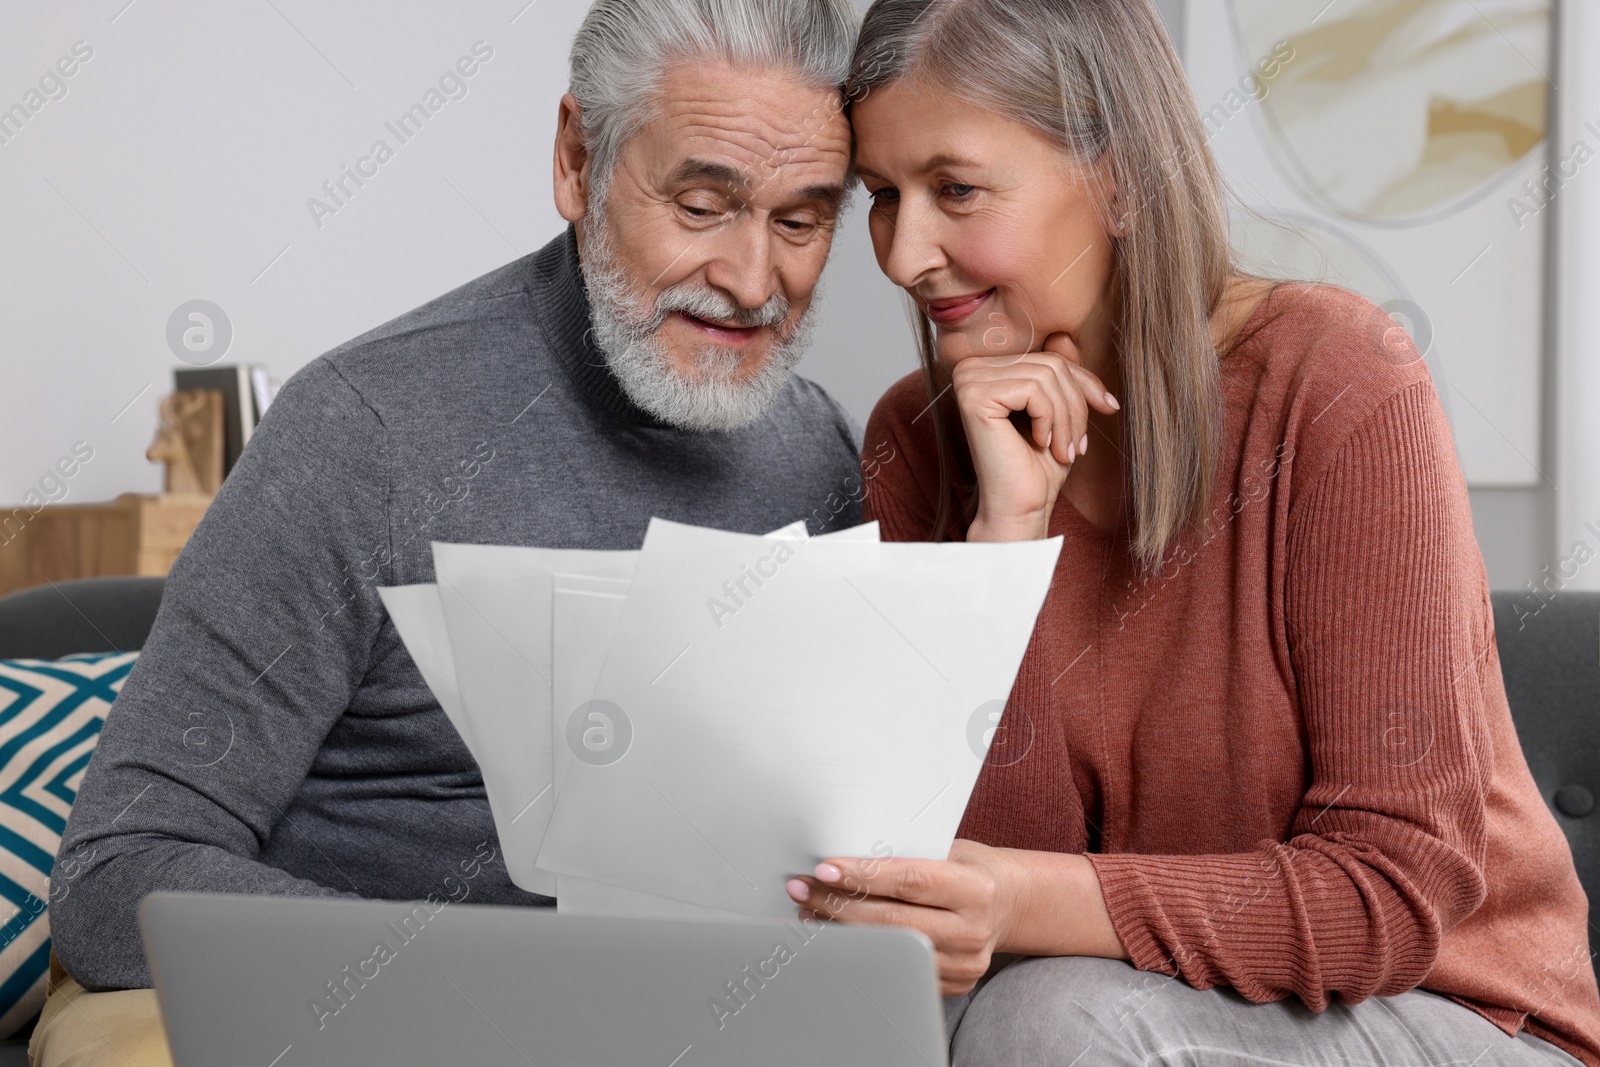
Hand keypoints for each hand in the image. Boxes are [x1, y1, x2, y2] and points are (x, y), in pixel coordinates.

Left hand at [784, 840, 1017, 994]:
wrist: (1010, 904)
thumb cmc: (971, 869)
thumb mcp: (951, 851)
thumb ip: (910, 856)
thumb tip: (846, 857)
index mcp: (976, 889)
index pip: (909, 882)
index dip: (864, 876)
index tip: (825, 869)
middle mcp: (972, 929)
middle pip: (892, 922)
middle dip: (839, 904)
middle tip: (803, 888)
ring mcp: (964, 963)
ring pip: (890, 951)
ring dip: (843, 932)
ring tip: (810, 913)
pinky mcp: (954, 983)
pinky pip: (899, 970)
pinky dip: (865, 953)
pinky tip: (839, 937)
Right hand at [951, 333, 1118, 541]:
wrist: (1019, 508)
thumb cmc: (1037, 466)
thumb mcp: (1059, 412)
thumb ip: (1057, 373)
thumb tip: (1064, 335)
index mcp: (986, 369)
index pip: (1050, 357)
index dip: (1084, 383)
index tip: (1108, 408)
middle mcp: (970, 368)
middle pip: (1051, 364)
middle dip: (1077, 405)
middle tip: (1079, 445)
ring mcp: (968, 379)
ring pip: (1047, 376)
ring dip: (1068, 418)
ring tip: (1066, 450)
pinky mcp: (974, 396)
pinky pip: (1034, 389)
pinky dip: (1050, 419)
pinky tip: (1042, 444)